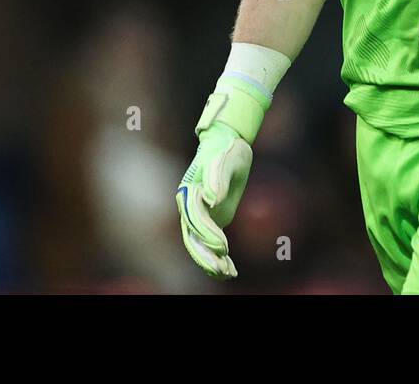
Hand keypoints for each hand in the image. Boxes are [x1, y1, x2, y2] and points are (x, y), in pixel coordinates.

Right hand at [176, 120, 252, 279]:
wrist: (227, 144)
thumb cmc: (226, 149)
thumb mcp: (226, 159)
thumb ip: (218, 179)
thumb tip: (211, 199)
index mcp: (189, 191)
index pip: (195, 218)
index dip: (207, 234)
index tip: (223, 247)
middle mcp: (190, 205)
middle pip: (192, 236)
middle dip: (205, 256)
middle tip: (221, 269)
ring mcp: (199, 214)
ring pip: (198, 244)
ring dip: (210, 261)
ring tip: (226, 274)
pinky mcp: (212, 218)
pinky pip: (211, 241)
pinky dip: (218, 257)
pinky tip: (229, 271)